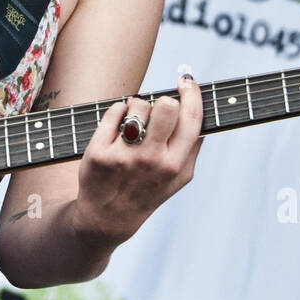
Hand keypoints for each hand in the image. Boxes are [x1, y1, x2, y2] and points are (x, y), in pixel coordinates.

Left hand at [71, 74, 205, 247]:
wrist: (107, 218)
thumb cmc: (147, 192)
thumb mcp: (178, 179)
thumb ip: (193, 148)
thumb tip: (200, 112)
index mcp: (174, 165)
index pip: (191, 119)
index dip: (192, 94)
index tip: (188, 82)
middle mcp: (150, 160)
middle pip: (165, 106)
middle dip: (164, 100)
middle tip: (159, 109)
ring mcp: (123, 156)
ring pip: (138, 104)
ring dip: (138, 106)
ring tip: (135, 123)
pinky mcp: (99, 152)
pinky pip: (114, 111)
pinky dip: (118, 111)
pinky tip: (119, 125)